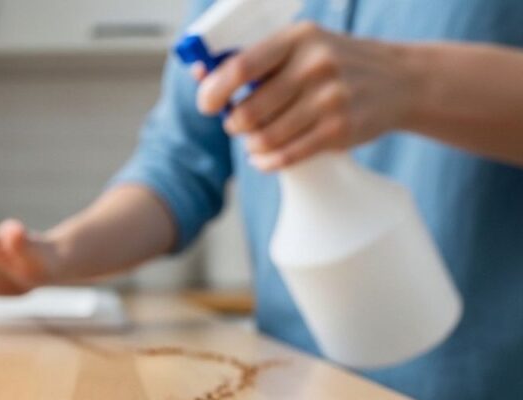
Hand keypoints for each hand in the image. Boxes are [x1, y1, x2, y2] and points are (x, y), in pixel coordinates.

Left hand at [195, 22, 414, 170]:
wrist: (400, 80)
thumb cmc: (334, 64)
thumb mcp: (301, 46)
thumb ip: (255, 59)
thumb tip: (199, 70)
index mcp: (298, 38)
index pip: (242, 67)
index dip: (214, 90)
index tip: (208, 105)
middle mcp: (315, 65)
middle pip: (249, 111)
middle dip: (236, 124)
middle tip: (239, 124)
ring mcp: (330, 99)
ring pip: (264, 138)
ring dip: (251, 145)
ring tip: (255, 140)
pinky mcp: (340, 130)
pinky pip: (286, 156)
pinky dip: (267, 161)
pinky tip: (264, 157)